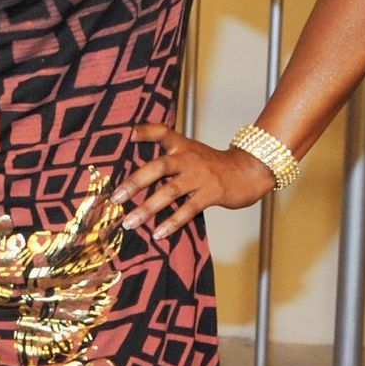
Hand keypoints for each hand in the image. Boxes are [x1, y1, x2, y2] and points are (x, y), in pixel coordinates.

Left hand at [110, 122, 274, 238]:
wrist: (249, 171)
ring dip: (148, 208)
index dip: (143, 131)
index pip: (161, 132)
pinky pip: (188, 209)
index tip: (126, 134)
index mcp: (182, 146)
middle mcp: (189, 158)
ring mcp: (200, 176)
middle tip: (115, 198)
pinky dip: (172, 222)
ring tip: (130, 223)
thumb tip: (135, 178)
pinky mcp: (212, 193)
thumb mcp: (191, 154)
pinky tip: (158, 233)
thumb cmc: (213, 166)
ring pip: (170, 191)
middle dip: (135, 182)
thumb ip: (168, 160)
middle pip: (159, 167)